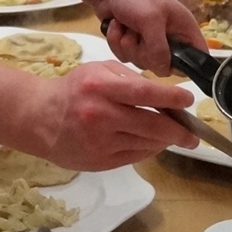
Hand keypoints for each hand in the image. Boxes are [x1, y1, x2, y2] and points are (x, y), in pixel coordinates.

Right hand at [26, 63, 195, 170]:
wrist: (39, 119)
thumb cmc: (72, 90)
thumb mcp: (97, 70)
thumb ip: (129, 78)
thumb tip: (163, 95)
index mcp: (100, 87)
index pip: (145, 93)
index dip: (172, 98)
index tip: (188, 100)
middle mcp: (100, 115)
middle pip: (152, 125)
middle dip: (179, 131)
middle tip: (193, 134)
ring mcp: (100, 142)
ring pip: (147, 144)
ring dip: (165, 140)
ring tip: (173, 136)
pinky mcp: (100, 161)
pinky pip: (135, 156)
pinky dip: (148, 149)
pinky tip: (152, 143)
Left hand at [95, 0, 205, 73]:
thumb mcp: (151, 20)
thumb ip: (159, 48)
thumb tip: (163, 71)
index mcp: (184, 29)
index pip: (198, 57)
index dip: (188, 66)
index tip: (168, 62)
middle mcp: (170, 38)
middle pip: (164, 65)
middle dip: (144, 52)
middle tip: (138, 33)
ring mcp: (149, 41)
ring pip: (141, 62)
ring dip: (127, 45)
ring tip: (126, 25)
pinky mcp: (132, 43)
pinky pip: (125, 56)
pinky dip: (116, 42)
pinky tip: (116, 25)